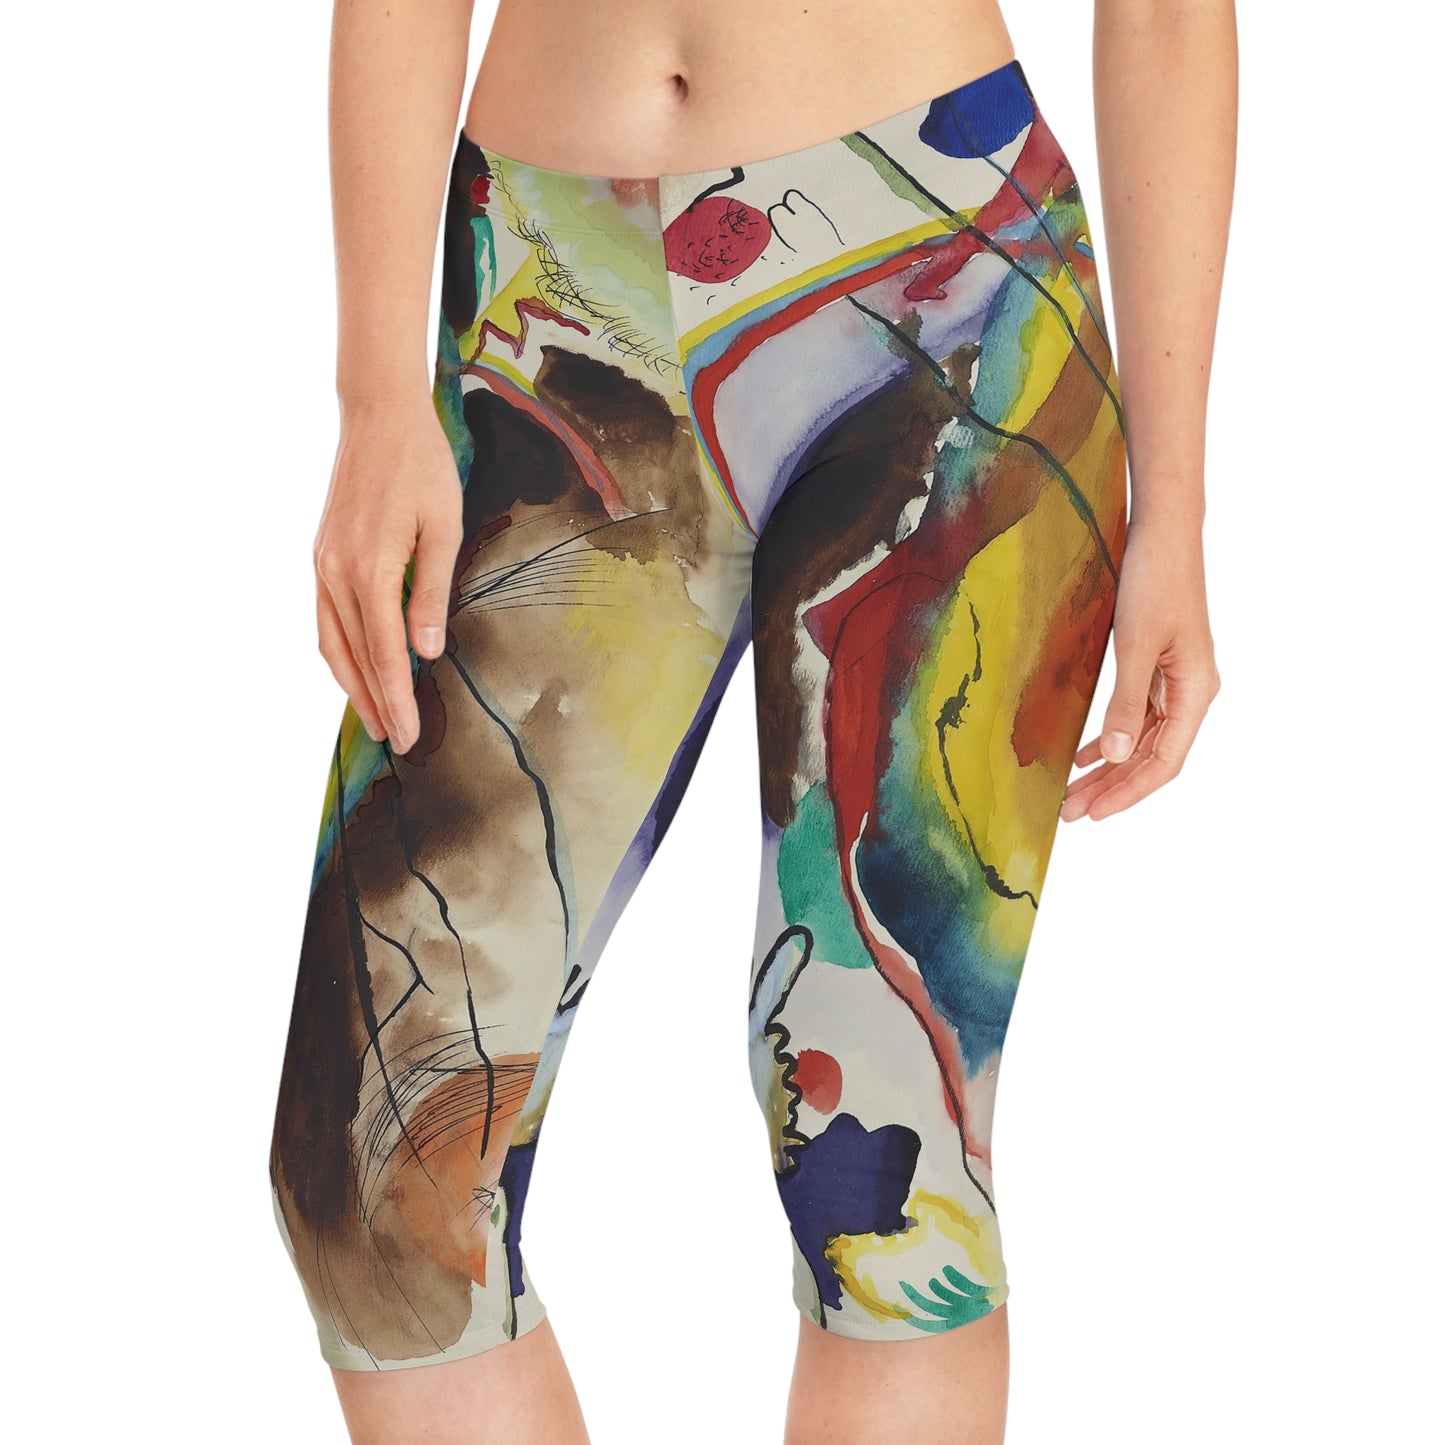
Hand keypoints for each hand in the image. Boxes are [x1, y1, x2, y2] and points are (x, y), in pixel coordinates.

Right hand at [313, 394, 463, 751]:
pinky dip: (339, 654)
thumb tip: (426, 652)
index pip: (384, 652)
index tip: (411, 735)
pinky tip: (356, 671)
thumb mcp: (444, 527)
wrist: (378, 417)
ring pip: (333, 644)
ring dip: (353, 686)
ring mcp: (322, 566)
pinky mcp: (321, 558)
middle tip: (398, 743)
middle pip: (354, 657)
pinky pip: (326, 620)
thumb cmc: (422, 467)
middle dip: (377, 704)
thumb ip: (432, 591)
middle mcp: (336, 573)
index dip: (397, 698)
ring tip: (376, 719)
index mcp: (369, 567)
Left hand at [1061, 521, 1220, 821]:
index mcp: (1196, 692)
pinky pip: (1137, 716)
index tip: (1093, 814)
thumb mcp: (1137, 644)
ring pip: (1142, 740)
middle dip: (1112, 787)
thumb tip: (1117, 755)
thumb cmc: (1156, 581)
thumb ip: (1126, 702)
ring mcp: (1176, 681)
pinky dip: (1112, 738)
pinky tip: (1086, 755)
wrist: (1163, 532)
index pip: (1164, 762)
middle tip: (1070, 813)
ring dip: (1109, 767)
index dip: (1128, 792)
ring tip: (1073, 793)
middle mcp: (1191, 693)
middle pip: (1152, 757)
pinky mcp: (1159, 667)